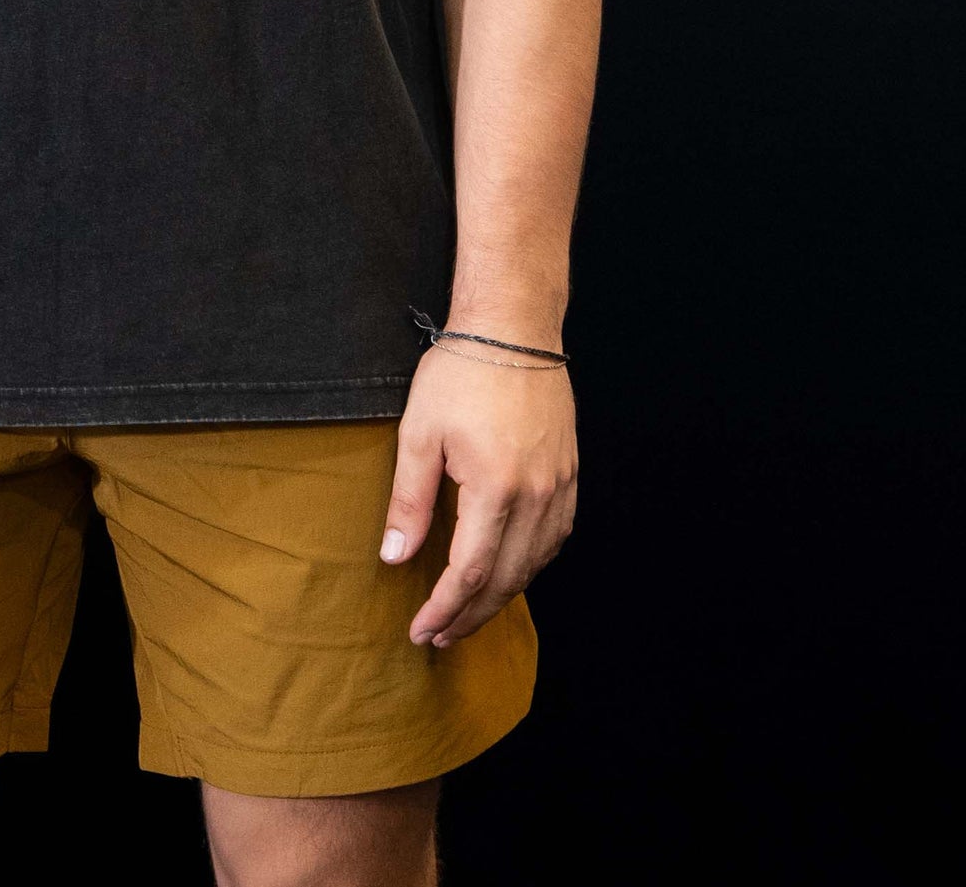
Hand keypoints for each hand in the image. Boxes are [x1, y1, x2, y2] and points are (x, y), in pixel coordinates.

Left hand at [379, 345, 577, 647]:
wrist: (513, 328)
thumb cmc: (462, 373)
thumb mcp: (419, 433)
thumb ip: (409, 501)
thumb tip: (395, 558)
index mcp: (496, 490)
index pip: (468, 574)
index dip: (443, 610)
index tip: (419, 631)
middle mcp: (536, 497)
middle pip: (505, 581)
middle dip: (469, 616)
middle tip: (438, 637)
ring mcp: (559, 488)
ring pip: (533, 566)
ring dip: (499, 597)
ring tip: (466, 613)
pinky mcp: (569, 476)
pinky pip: (553, 540)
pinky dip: (528, 566)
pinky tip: (507, 570)